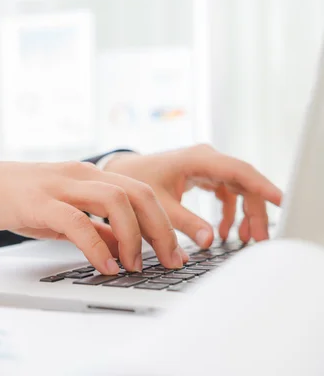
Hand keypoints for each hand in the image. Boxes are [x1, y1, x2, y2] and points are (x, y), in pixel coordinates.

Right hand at [0, 160, 188, 274]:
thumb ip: (97, 227)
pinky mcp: (40, 202)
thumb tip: (126, 250)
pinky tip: (105, 267)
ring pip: (114, 201)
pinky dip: (97, 247)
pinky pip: (77, 222)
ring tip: (135, 266)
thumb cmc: (24, 201)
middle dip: (161, 229)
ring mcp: (61, 185)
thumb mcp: (67, 213)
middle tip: (171, 260)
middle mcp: (83, 174)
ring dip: (133, 236)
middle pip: (137, 193)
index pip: (141, 192)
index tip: (176, 252)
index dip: (165, 223)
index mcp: (92, 176)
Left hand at [103, 145, 282, 247]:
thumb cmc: (135, 182)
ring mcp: (206, 166)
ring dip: (245, 213)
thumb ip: (184, 222)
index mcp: (197, 159)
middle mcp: (206, 159)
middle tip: (260, 238)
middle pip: (243, 183)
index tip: (280, 201)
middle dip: (255, 210)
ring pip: (238, 188)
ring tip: (247, 239)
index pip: (238, 171)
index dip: (261, 186)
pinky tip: (225, 232)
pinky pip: (227, 193)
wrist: (120, 174)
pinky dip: (229, 212)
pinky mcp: (203, 175)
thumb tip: (210, 241)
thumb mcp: (159, 204)